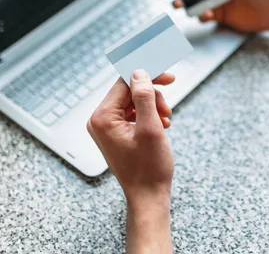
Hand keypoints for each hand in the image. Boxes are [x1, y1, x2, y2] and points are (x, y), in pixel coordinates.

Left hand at [87, 70, 174, 201]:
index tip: (168, 75)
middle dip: (152, 95)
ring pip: (133, 101)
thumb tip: (139, 71)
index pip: (125, 82)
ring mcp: (106, 128)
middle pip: (129, 90)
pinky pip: (132, 113)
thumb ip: (144, 96)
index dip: (148, 75)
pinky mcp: (115, 133)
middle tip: (168, 107)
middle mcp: (100, 120)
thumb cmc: (149, 168)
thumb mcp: (150, 128)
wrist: (148, 196)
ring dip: (153, 106)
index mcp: (103, 117)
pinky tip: (161, 125)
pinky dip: (149, 115)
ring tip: (166, 120)